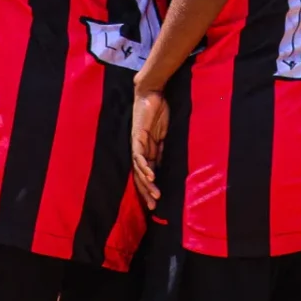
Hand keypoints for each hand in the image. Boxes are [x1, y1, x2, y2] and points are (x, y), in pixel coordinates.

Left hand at [130, 83, 169, 208]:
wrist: (151, 94)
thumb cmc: (158, 113)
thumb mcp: (163, 136)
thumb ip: (162, 150)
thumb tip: (164, 166)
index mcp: (145, 152)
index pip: (146, 175)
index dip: (149, 189)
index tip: (157, 202)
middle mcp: (138, 151)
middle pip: (139, 176)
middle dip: (146, 192)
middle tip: (154, 206)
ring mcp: (136, 144)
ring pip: (138, 169)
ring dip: (146, 183)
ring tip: (155, 194)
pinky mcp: (137, 136)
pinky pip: (139, 155)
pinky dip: (144, 166)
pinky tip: (151, 175)